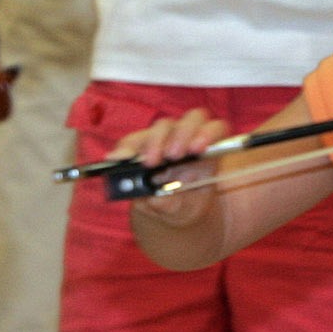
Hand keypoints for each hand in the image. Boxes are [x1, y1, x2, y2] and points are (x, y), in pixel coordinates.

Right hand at [112, 107, 229, 226]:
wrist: (168, 210)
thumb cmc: (186, 206)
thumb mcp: (185, 210)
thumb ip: (173, 204)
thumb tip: (154, 198)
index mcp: (209, 150)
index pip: (215, 129)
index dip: (208, 134)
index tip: (197, 149)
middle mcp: (189, 138)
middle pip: (191, 120)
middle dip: (181, 135)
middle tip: (172, 155)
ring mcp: (164, 139)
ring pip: (162, 127)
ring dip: (155, 142)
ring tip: (148, 163)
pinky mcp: (140, 146)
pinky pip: (131, 141)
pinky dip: (124, 149)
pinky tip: (117, 160)